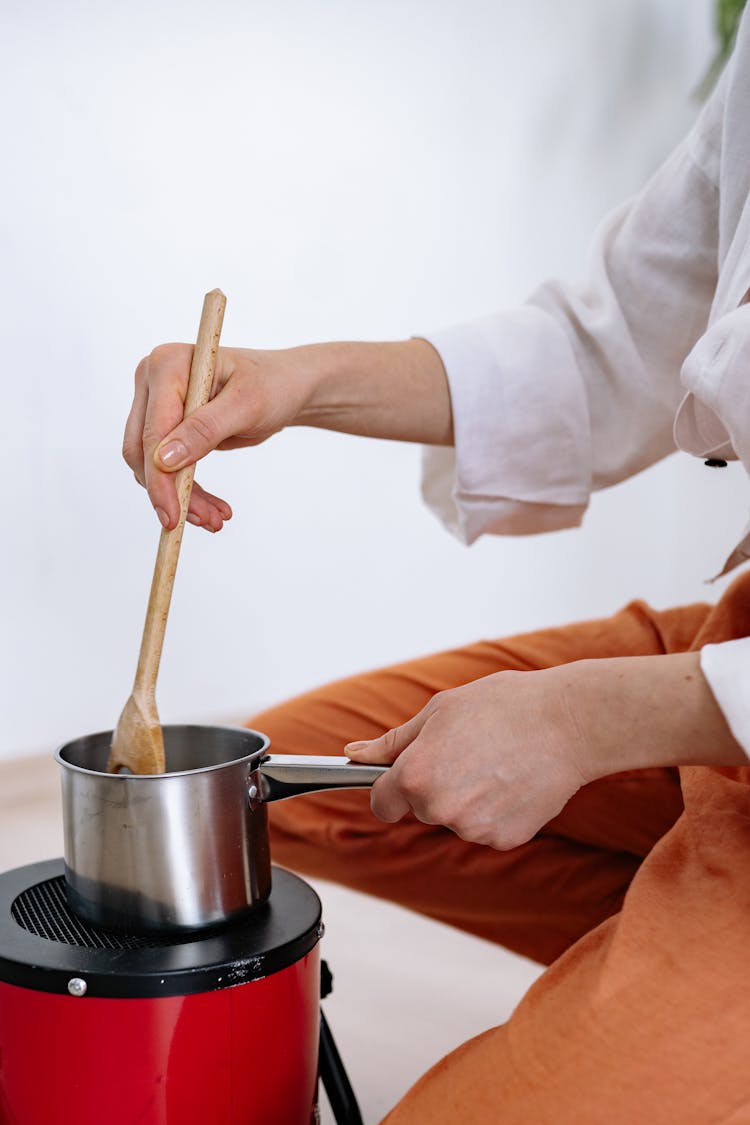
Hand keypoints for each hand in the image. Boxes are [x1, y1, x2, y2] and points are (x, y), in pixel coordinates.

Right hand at [122, 344, 316, 530]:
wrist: (286, 387)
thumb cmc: (272, 385)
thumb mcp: (246, 406)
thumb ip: (205, 429)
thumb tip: (164, 460)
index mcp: (167, 364)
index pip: (153, 430)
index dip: (160, 478)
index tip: (174, 516)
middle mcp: (153, 380)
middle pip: (143, 450)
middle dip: (171, 492)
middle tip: (206, 522)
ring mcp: (157, 403)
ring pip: (152, 465)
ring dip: (181, 497)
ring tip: (215, 519)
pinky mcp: (168, 426)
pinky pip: (166, 467)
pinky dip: (186, 491)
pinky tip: (210, 509)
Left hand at [346, 653, 746, 849]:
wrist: (569, 723)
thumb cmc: (503, 706)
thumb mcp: (440, 711)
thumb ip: (393, 742)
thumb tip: (354, 754)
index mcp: (416, 775)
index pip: (382, 802)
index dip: (391, 787)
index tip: (405, 777)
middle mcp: (440, 808)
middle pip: (420, 808)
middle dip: (434, 785)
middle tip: (467, 751)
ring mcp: (474, 829)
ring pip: (455, 818)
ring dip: (466, 798)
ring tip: (495, 761)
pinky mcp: (505, 839)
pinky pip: (486, 828)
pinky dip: (496, 811)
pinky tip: (514, 781)